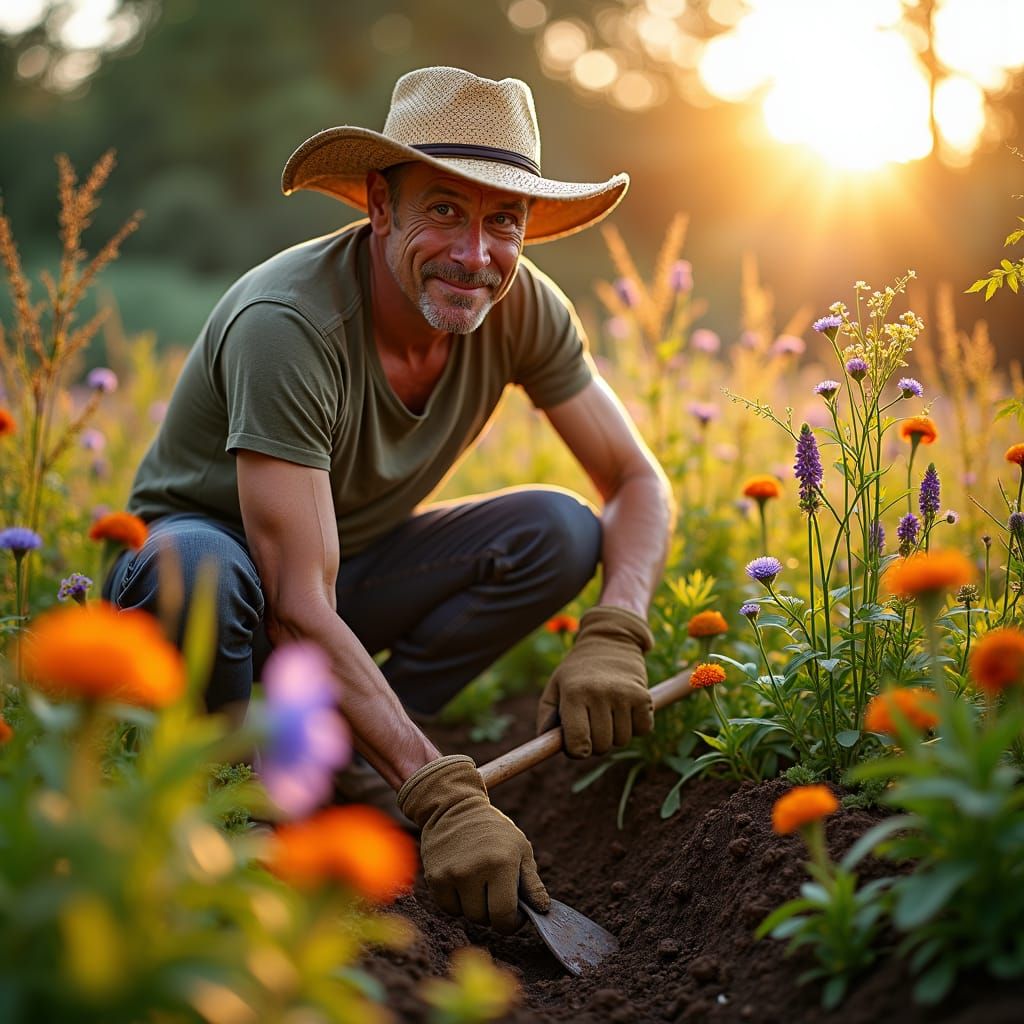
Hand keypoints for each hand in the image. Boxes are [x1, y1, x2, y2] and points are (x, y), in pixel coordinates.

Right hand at [397, 755, 548, 932]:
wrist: (454, 807)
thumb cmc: (494, 831)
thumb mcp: (520, 848)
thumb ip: (532, 882)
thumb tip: (542, 910)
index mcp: (501, 863)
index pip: (505, 916)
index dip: (512, 922)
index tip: (515, 913)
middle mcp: (474, 870)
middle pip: (484, 919)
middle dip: (493, 912)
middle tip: (495, 890)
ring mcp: (451, 874)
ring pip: (466, 915)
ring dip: (475, 906)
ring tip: (478, 881)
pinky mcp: (434, 878)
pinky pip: (448, 908)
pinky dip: (457, 902)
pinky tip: (462, 880)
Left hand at [536, 605, 653, 757]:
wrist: (609, 640)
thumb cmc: (577, 671)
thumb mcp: (555, 687)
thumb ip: (546, 718)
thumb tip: (547, 746)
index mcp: (573, 694)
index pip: (578, 744)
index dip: (577, 751)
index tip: (577, 744)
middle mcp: (599, 693)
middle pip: (601, 746)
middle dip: (595, 741)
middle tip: (592, 722)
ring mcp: (623, 694)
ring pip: (622, 740)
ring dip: (615, 733)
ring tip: (609, 712)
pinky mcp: (643, 695)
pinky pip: (643, 730)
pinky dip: (636, 726)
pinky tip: (626, 709)